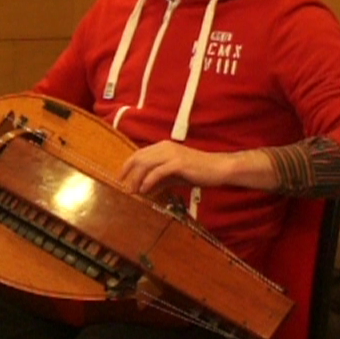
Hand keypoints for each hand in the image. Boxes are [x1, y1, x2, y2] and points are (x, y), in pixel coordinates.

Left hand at [116, 141, 239, 197]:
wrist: (219, 169)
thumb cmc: (198, 171)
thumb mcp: (174, 176)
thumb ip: (159, 181)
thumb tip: (144, 190)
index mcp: (163, 147)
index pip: (139, 154)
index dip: (127, 166)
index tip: (120, 178)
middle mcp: (165, 147)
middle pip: (139, 158)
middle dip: (128, 173)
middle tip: (123, 186)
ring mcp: (172, 154)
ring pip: (146, 164)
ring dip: (136, 179)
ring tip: (132, 191)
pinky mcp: (179, 163)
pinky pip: (158, 172)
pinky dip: (148, 181)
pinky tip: (144, 190)